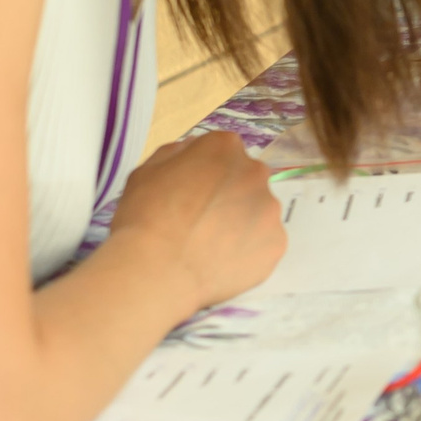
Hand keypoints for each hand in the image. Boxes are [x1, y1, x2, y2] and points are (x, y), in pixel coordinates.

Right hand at [106, 131, 286, 310]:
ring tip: (210, 247)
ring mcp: (270, 210)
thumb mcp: (147, 171)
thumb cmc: (144, 218)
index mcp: (224, 147)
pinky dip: (247, 251)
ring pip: (257, 212)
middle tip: (200, 222)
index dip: (205, 173)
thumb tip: (193, 152)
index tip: (190, 193)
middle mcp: (255, 172)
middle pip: (244, 180)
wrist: (157, 273)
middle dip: (227, 195)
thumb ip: (176, 153)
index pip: (222, 151)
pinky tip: (221, 263)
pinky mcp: (276, 244)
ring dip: (239, 223)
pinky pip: (263, 244)